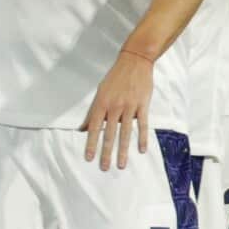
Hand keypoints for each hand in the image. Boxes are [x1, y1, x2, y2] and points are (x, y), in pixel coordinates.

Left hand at [81, 50, 152, 171]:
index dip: (91, 143)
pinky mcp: (142, 105)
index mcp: (102, 103)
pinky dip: (142, 138)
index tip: (88, 158)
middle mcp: (114, 106)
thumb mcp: (101, 92)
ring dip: (123, 150)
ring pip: (125, 132)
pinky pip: (143, 125)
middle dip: (106, 152)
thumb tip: (85, 127)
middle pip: (109, 133)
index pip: (94, 127)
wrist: (134, 61)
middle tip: (104, 167)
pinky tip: (141, 150)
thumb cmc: (115, 77)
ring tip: (121, 165)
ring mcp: (129, 106)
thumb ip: (94, 111)